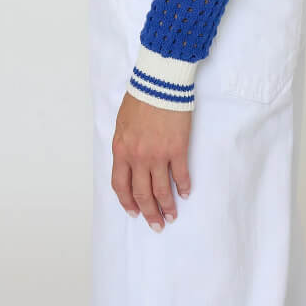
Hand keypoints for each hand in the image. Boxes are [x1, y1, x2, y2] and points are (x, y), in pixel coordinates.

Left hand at [111, 91, 191, 230]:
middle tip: (155, 224)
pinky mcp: (177, 148)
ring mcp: (158, 154)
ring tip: (171, 216)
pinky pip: (180, 175)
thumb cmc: (140, 97)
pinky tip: (185, 193)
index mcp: (121, 150)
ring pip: (161, 190)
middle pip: (141, 193)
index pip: (120, 185)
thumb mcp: (123, 123)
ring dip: (166, 206)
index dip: (127, 202)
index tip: (134, 212)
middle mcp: (138, 157)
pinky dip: (183, 186)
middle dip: (148, 212)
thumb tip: (130, 162)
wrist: (159, 81)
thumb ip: (125, 145)